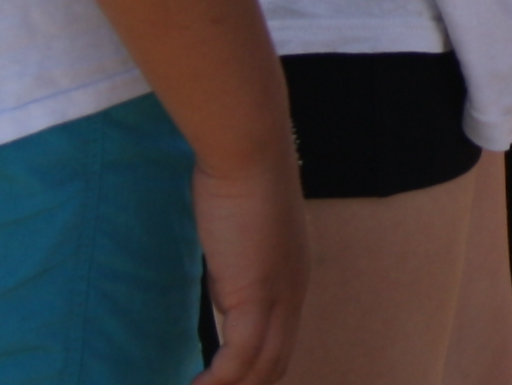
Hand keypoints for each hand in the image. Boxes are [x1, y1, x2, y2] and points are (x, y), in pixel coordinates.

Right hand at [192, 151, 308, 384]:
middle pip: (275, 365)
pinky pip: (238, 361)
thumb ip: (238, 263)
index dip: (252, 371)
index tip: (222, 382)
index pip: (280, 344)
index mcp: (293, 279)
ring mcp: (280, 298)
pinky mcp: (256, 297)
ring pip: (261, 370)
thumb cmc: (237, 175)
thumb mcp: (241, 231)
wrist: (248, 150)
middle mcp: (294, 293)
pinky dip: (217, 384)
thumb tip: (223, 282)